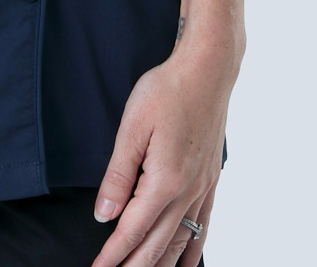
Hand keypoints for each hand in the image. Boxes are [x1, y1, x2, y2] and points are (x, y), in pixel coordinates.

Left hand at [89, 43, 236, 266]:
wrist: (208, 70)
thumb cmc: (167, 91)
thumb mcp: (132, 128)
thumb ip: (118, 175)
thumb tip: (105, 214)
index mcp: (164, 181)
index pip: (132, 230)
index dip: (112, 255)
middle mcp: (187, 192)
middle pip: (156, 245)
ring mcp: (203, 188)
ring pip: (180, 242)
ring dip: (161, 265)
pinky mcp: (211, 180)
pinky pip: (203, 226)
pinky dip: (192, 251)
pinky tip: (185, 263)